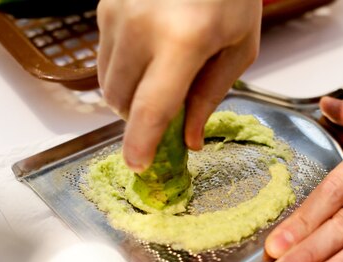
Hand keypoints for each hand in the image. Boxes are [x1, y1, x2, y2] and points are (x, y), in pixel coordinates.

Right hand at [97, 0, 261, 171]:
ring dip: (129, 95)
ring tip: (161, 79)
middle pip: (121, 100)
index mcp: (183, 41)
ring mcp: (117, 13)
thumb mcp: (239, 46)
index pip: (152, 108)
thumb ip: (212, 94)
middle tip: (164, 116)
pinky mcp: (105, 5)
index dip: (141, 143)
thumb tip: (190, 139)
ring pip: (107, 81)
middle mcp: (141, 27)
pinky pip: (104, 55)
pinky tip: (149, 54)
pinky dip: (123, 69)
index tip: (138, 165)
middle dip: (138, 119)